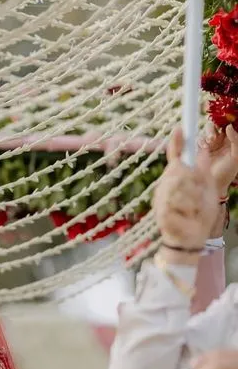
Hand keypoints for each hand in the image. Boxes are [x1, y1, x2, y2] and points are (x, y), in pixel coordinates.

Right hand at [153, 129, 217, 262]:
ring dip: (192, 197)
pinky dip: (188, 209)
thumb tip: (203, 150)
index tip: (180, 128)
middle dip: (193, 181)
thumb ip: (203, 171)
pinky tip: (188, 216)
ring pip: (179, 184)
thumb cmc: (199, 215)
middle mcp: (167, 185)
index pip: (176, 156)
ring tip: (194, 209)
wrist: (190, 240)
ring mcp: (162, 197)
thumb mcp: (207, 190)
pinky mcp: (161, 209)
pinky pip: (177, 201)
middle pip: (179, 169)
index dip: (178, 142)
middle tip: (200, 195)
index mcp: (177, 178)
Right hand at [197, 123, 237, 199]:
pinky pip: (198, 139)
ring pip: (206, 131)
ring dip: (207, 134)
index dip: (225, 122)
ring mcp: (210, 144)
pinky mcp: (199, 148)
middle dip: (213, 129)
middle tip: (212, 137)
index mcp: (232, 141)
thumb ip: (235, 140)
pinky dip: (200, 141)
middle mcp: (221, 141)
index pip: (228, 126)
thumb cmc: (227, 172)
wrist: (212, 184)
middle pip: (216, 126)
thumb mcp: (236, 156)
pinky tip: (203, 147)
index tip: (222, 123)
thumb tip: (229, 127)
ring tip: (208, 142)